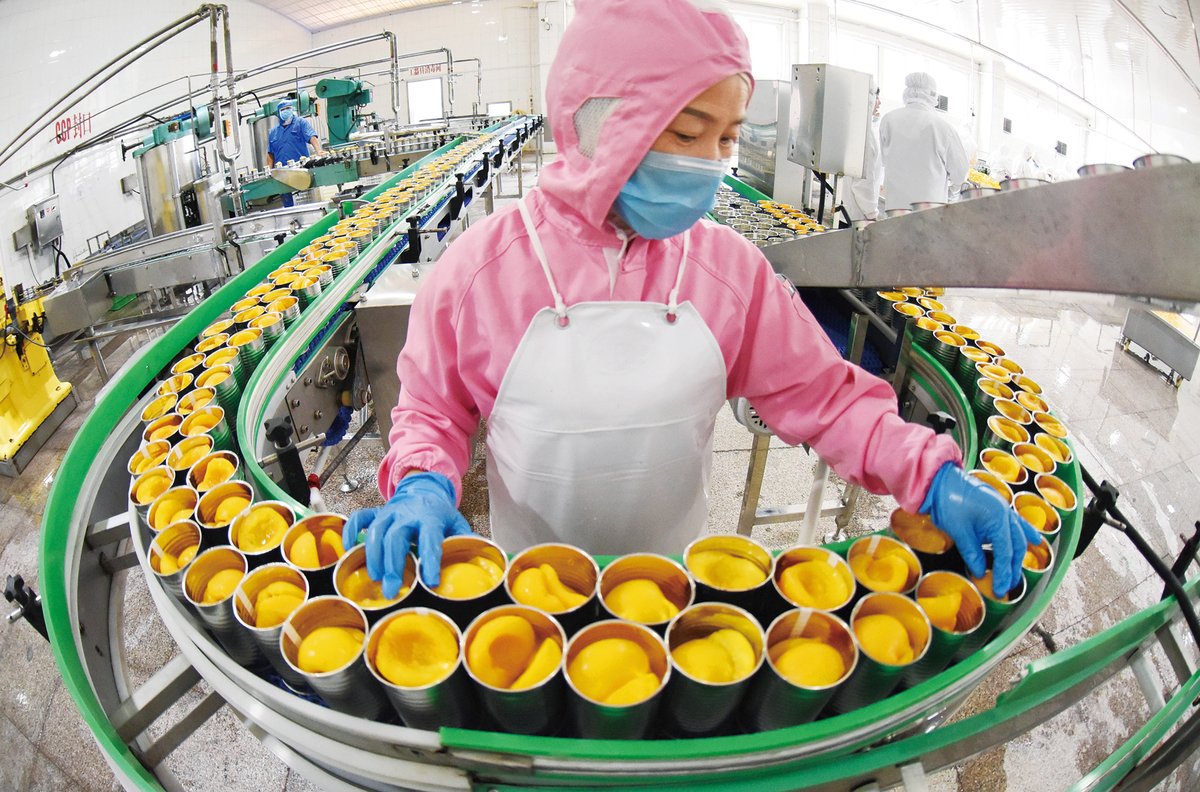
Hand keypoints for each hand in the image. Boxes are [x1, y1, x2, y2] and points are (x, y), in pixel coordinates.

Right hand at [343, 472, 474, 594]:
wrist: (424, 488)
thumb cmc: (439, 513)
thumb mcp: (456, 523)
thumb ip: (463, 540)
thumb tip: (473, 562)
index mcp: (430, 517)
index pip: (430, 539)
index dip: (430, 561)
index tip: (430, 582)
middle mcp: (407, 513)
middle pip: (396, 537)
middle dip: (393, 564)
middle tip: (392, 589)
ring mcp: (389, 512)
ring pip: (375, 531)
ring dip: (373, 556)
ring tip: (376, 577)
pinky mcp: (376, 512)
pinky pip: (359, 519)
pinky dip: (350, 533)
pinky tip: (349, 552)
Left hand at [921, 462, 1042, 597]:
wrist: (940, 479)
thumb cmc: (947, 499)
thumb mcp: (958, 530)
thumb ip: (972, 552)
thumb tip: (980, 572)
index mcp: (998, 518)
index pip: (1005, 552)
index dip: (1004, 573)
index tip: (1000, 589)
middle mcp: (1006, 513)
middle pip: (1016, 546)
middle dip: (1012, 569)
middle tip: (1006, 587)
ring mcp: (1004, 508)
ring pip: (1018, 537)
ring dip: (1018, 556)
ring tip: (1015, 574)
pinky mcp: (998, 507)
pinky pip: (1017, 523)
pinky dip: (1026, 534)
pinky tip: (1035, 541)